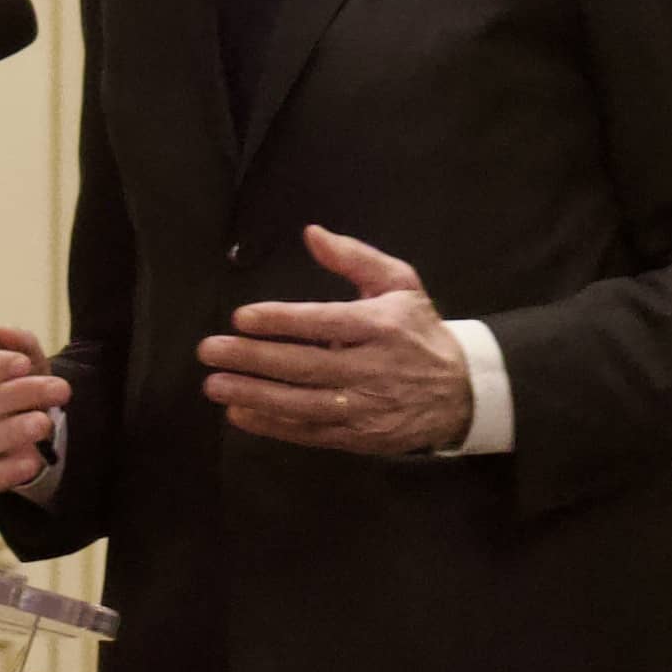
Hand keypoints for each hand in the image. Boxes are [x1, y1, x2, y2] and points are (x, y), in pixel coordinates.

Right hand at [0, 317, 66, 494]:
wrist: (22, 422)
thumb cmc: (14, 383)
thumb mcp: (22, 357)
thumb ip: (15, 341)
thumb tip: (0, 333)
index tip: (22, 364)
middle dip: (16, 395)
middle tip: (58, 391)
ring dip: (13, 431)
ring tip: (44, 424)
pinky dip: (8, 470)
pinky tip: (33, 461)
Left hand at [199, 227, 473, 455]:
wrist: (461, 393)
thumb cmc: (418, 331)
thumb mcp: (400, 284)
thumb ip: (355, 257)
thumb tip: (312, 233)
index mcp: (381, 325)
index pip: (323, 321)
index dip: (280, 321)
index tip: (241, 318)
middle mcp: (372, 368)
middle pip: (304, 365)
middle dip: (252, 359)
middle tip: (210, 351)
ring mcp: (365, 407)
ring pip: (302, 403)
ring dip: (254, 395)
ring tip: (215, 385)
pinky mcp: (359, 437)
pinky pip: (310, 433)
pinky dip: (273, 426)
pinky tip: (241, 415)